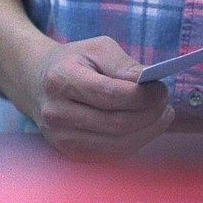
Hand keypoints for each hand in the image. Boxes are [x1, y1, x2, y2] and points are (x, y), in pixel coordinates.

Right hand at [24, 36, 174, 159]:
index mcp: (62, 80)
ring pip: (118, 143)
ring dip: (148, 130)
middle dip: (150, 114)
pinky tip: (146, 126)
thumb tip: (149, 83)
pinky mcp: (71, 153)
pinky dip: (136, 141)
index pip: (110, 95)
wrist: (37, 83)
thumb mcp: (97, 49)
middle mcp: (57, 113)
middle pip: (117, 123)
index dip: (142, 95)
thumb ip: (124, 65)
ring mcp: (62, 138)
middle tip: (165, 101)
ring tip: (163, 114)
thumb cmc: (74, 62)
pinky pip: (113, 153)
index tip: (161, 88)